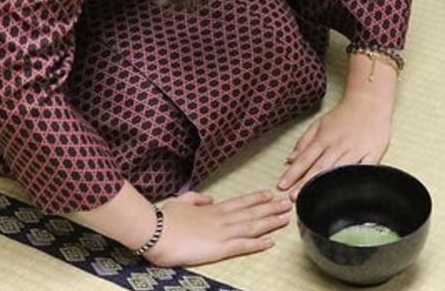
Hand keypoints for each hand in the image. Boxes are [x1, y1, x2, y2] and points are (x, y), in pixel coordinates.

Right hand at [143, 190, 291, 266]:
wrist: (156, 232)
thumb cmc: (165, 218)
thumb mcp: (181, 201)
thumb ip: (197, 199)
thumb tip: (210, 198)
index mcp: (212, 209)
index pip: (240, 202)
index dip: (256, 199)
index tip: (269, 194)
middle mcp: (222, 219)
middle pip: (252, 212)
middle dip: (271, 208)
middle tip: (288, 203)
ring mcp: (223, 233)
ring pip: (253, 226)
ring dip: (271, 222)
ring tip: (286, 218)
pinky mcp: (220, 248)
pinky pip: (243, 245)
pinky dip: (258, 243)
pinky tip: (271, 241)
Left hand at [278, 95, 392, 199]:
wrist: (370, 102)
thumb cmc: (345, 115)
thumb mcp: (320, 124)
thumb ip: (304, 142)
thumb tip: (290, 159)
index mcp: (324, 139)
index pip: (305, 159)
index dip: (293, 173)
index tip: (282, 185)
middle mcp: (338, 146)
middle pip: (319, 167)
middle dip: (306, 183)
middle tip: (293, 197)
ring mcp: (356, 150)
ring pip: (338, 170)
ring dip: (326, 184)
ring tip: (315, 198)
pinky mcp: (373, 154)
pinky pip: (364, 169)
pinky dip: (356, 178)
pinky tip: (349, 189)